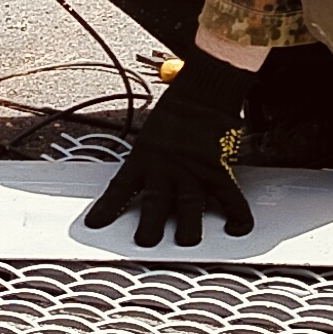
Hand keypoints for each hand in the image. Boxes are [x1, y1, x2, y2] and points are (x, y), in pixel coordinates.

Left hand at [83, 53, 253, 249]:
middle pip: (155, 204)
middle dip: (150, 228)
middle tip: (147, 242)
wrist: (203, 91)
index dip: (107, 208)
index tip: (96, 224)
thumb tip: (141, 185)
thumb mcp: (149, 136)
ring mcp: (192, 170)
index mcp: (143, 158)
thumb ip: (147, 161)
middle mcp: (165, 167)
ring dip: (187, 228)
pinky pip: (229, 197)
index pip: (119, 188)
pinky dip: (235, 214)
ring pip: (189, 207)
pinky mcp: (217, 168)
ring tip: (186, 242)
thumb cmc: (176, 112)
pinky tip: (236, 228)